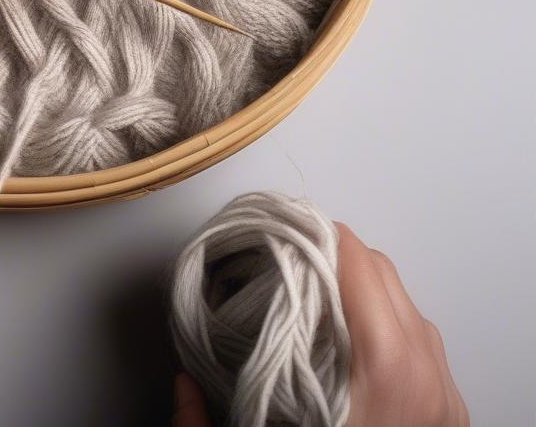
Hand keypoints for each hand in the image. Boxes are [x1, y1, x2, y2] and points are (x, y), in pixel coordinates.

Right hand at [169, 226, 468, 426]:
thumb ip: (204, 426)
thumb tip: (183, 381)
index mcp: (386, 376)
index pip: (356, 265)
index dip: (313, 234)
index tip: (279, 228)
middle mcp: (426, 378)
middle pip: (381, 272)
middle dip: (330, 253)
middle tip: (287, 253)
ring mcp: (447, 396)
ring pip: (407, 302)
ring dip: (360, 286)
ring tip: (313, 291)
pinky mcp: (452, 414)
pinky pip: (424, 340)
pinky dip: (387, 322)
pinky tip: (351, 337)